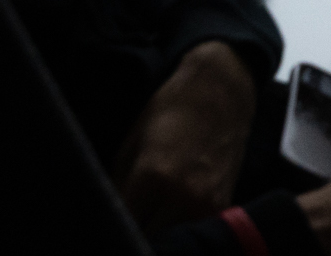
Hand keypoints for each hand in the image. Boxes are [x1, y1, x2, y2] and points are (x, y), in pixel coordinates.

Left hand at [116, 40, 258, 229]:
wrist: (223, 90)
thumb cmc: (172, 109)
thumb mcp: (131, 145)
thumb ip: (118, 188)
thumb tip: (108, 218)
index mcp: (152, 178)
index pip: (122, 227)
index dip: (110, 231)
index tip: (106, 229)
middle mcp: (183, 197)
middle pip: (147, 241)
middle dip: (134, 235)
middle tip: (126, 224)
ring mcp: (207, 205)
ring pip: (173, 243)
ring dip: (158, 236)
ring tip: (148, 219)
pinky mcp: (224, 205)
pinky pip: (193, 232)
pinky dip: (179, 230)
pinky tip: (169, 216)